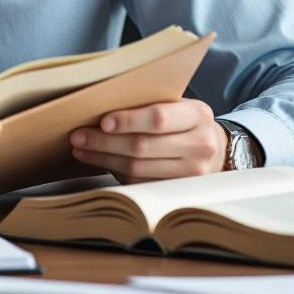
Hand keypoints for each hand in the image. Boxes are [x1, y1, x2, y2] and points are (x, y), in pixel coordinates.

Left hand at [68, 100, 226, 182]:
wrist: (215, 148)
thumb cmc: (185, 120)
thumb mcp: (176, 104)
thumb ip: (149, 103)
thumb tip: (101, 103)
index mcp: (197, 115)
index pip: (158, 118)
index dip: (128, 120)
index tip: (102, 121)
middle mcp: (199, 145)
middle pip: (142, 147)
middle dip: (104, 142)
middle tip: (78, 136)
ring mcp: (192, 173)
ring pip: (138, 168)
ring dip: (104, 158)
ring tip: (81, 148)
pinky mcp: (180, 191)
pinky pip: (140, 183)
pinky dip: (115, 171)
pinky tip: (99, 161)